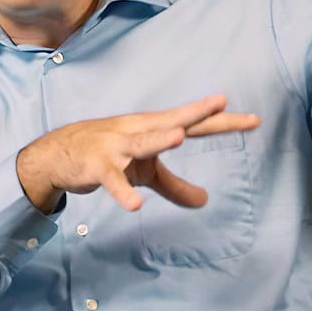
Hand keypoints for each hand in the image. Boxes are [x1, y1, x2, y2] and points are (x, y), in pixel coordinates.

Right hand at [15, 94, 260, 213]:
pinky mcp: (97, 165)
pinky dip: (122, 192)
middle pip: (171, 122)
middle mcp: (138, 130)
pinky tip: (134, 205)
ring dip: (158, 138)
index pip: (194, 124)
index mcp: (153, 129)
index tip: (253, 120)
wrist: (57, 154)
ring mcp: (117, 146)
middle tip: (221, 104)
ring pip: (140, 142)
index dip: (222, 122)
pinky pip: (112, 180)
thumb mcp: (145, 172)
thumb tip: (205, 201)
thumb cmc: (108, 155)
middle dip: (196, 113)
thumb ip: (175, 186)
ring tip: (178, 137)